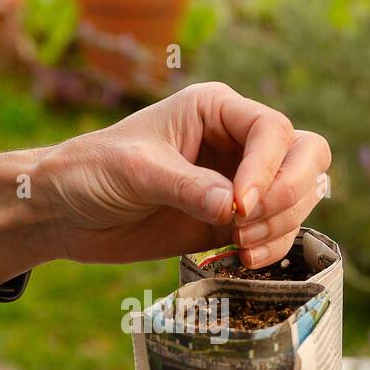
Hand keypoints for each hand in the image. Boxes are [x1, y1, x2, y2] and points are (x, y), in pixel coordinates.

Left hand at [33, 81, 331, 267]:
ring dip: (281, 226)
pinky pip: (276, 231)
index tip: (239, 208)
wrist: (63, 212)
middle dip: (290, 194)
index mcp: (215, 109)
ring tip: (240, 247)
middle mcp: (236, 141)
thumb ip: (187, 188)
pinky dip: (273, 248)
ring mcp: (239, 182)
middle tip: (249, 227)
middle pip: (306, 156)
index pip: (273, 131)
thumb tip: (235, 210)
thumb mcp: (136, 173)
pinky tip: (244, 260)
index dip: (269, 170)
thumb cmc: (90, 172)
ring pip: (299, 197)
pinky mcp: (232, 221)